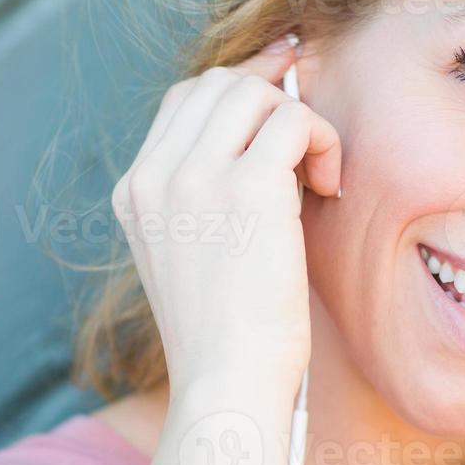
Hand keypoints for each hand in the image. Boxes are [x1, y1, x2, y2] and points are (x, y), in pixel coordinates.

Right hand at [110, 39, 342, 405]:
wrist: (227, 382)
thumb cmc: (228, 333)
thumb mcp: (193, 253)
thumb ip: (207, 193)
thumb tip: (268, 129)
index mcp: (135, 192)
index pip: (184, 100)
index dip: (240, 91)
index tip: (283, 107)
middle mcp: (156, 176)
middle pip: (219, 83)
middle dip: (272, 102)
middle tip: (306, 152)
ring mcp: (195, 176)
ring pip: (255, 92)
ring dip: (299, 122)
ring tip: (316, 178)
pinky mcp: (247, 186)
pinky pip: (295, 120)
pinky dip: (323, 142)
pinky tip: (328, 190)